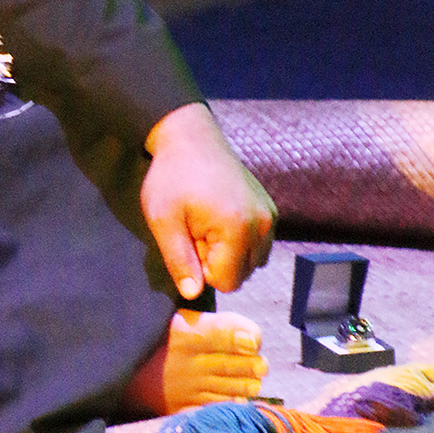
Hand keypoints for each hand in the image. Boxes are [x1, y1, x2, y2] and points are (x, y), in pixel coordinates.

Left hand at [141, 102, 274, 299]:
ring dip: (228, 252)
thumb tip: (192, 294)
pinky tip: (219, 216)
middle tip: (196, 229)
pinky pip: (258, 245)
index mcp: (238, 229)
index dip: (201, 268)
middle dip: (216, 261)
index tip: (189, 239)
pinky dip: (239, 240)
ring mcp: (270, 216)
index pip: (225, 281)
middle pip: (241, 274)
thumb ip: (178, 261)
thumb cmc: (171, 178)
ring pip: (251, 262)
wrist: (190, 138)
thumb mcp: (163, 220)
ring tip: (206, 223)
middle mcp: (263, 225)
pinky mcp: (270, 209)